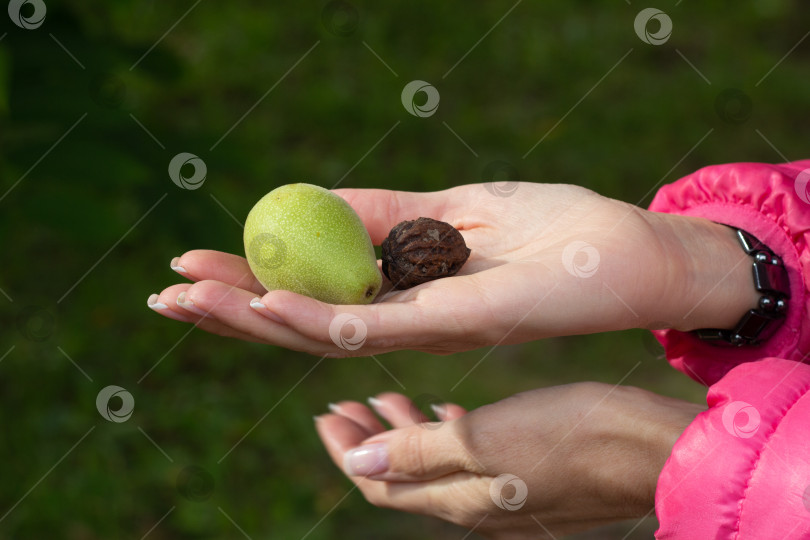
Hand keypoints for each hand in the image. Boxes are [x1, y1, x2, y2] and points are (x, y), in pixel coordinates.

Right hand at [149, 183, 757, 355]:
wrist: (631, 252)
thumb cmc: (554, 229)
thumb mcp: (456, 208)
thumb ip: (389, 216)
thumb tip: (320, 204)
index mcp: (404, 292)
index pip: (312, 293)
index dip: (251, 282)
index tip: (197, 258)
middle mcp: (407, 320)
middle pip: (304, 323)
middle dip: (232, 311)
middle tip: (165, 293)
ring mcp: (426, 329)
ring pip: (322, 333)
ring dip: (255, 318)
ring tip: (190, 299)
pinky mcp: (454, 327)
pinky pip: (372, 327)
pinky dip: (317, 316)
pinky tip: (268, 302)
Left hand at [315, 385, 702, 538]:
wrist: (651, 451)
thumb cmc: (571, 437)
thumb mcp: (486, 440)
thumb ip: (419, 453)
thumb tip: (356, 465)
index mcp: (459, 500)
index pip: (380, 486)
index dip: (345, 452)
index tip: (326, 413)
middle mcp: (476, 507)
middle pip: (402, 478)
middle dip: (368, 441)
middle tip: (346, 404)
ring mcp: (505, 495)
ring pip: (435, 466)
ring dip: (405, 434)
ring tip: (386, 400)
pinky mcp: (529, 478)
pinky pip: (470, 460)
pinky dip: (446, 435)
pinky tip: (446, 410)